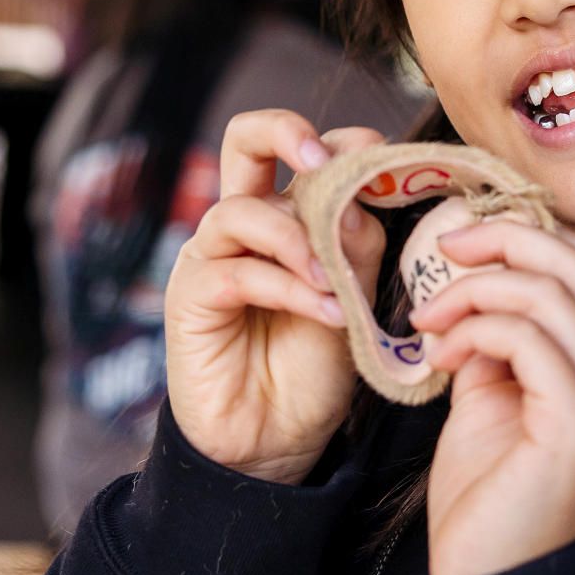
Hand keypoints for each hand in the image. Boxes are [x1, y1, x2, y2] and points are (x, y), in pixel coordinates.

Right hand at [162, 110, 388, 483]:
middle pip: (244, 139)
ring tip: (335, 284)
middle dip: (287, 133)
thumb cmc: (314, 368)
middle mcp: (245, 225)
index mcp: (286, 215)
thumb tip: (361, 193)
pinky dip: (289, 288)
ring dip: (297, 241)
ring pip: (242, 210)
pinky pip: (237, 271)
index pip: (303, 150)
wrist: (276, 441)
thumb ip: (357, 246)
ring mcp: (212, 256)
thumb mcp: (353, 298)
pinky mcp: (192, 296)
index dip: (341, 142)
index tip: (382, 157)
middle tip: (325, 164)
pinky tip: (327, 313)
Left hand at [408, 222, 574, 574]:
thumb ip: (494, 339)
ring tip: (430, 326)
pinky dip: (475, 331)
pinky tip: (443, 359)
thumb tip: (474, 286)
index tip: (460, 245)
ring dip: (475, 293)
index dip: (528, 238)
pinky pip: (529, 338)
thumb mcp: (489, 396)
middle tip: (442, 254)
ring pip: (551, 295)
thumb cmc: (485, 498)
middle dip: (504, 243)